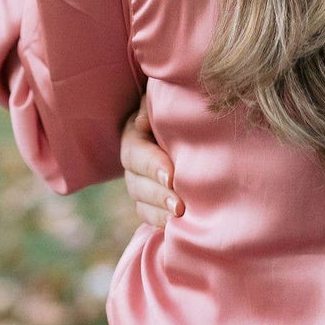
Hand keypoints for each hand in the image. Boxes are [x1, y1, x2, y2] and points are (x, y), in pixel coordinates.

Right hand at [120, 95, 181, 229]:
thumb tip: (143, 122)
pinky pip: (149, 215)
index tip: (171, 176)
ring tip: (180, 217)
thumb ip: (154, 105)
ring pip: (142, 203)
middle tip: (179, 205)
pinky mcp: (152, 199)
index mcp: (133, 134)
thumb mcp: (165, 97)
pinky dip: (161, 222)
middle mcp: (133, 162)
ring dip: (160, 212)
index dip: (151, 166)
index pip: (135, 153)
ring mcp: (140, 183)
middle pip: (136, 183)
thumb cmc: (180, 103)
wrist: (191, 121)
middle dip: (158, 195)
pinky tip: (177, 227)